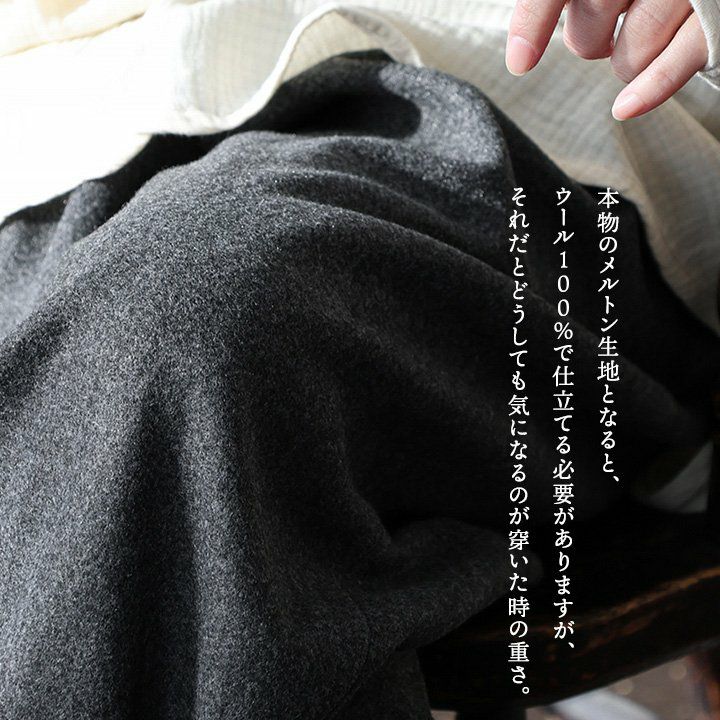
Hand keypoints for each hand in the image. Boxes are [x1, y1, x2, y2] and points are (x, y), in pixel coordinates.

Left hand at [505, 0, 708, 119]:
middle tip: (603, 31)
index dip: (534, 22)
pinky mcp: (717, 19)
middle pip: (592, 21)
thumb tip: (522, 51)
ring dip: (626, 59)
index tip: (519, 62)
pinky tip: (624, 108)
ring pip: (630, 51)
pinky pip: (678, 61)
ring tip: (641, 35)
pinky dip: (650, 88)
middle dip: (588, 40)